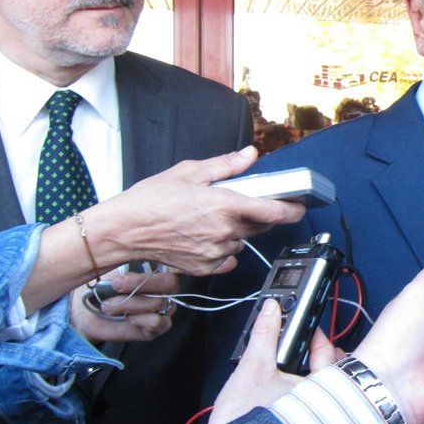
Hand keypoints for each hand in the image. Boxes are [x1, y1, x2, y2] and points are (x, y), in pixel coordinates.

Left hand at [69, 270, 180, 342]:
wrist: (89, 314)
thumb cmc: (101, 289)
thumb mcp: (112, 272)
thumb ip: (127, 265)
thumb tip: (133, 262)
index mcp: (158, 270)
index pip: (168, 266)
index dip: (146, 275)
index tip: (117, 281)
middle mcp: (166, 288)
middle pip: (170, 283)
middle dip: (139, 285)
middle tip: (115, 287)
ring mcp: (166, 307)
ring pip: (158, 303)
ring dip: (129, 305)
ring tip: (109, 307)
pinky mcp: (160, 326)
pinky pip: (157, 321)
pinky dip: (138, 319)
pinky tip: (127, 318)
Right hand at [82, 147, 305, 276]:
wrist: (122, 232)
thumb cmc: (149, 201)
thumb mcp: (188, 172)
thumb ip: (225, 165)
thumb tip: (249, 155)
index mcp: (225, 205)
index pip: (274, 211)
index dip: (292, 209)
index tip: (300, 205)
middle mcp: (225, 231)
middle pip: (260, 226)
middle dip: (257, 215)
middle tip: (237, 204)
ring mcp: (216, 252)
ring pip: (242, 242)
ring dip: (236, 232)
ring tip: (209, 219)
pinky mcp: (206, 268)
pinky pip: (227, 258)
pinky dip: (223, 248)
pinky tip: (204, 237)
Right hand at [207, 298, 337, 423]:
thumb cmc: (243, 421)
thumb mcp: (253, 369)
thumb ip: (264, 336)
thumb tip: (271, 310)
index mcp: (320, 391)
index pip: (329, 355)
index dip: (320, 337)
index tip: (309, 326)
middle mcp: (323, 408)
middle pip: (331, 373)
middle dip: (320, 355)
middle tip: (308, 340)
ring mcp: (313, 420)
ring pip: (322, 390)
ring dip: (312, 373)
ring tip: (296, 361)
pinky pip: (311, 405)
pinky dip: (304, 393)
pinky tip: (288, 388)